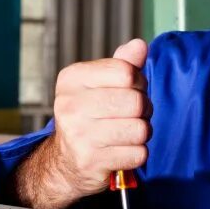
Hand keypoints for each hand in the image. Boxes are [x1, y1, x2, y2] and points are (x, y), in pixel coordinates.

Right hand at [11, 39, 151, 208]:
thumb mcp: (100, 84)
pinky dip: (137, 154)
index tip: (131, 90)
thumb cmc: (90, 115)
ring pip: (140, 129)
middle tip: (133, 115)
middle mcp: (70, 105)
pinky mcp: (91, 162)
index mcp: (72, 79)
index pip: (126, 72)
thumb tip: (140, 45)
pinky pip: (138, 154)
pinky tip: (121, 150)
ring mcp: (79, 135)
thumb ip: (123, 64)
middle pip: (136, 102)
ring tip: (127, 132)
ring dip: (142, 132)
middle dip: (144, 109)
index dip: (138, 81)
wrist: (65, 161)